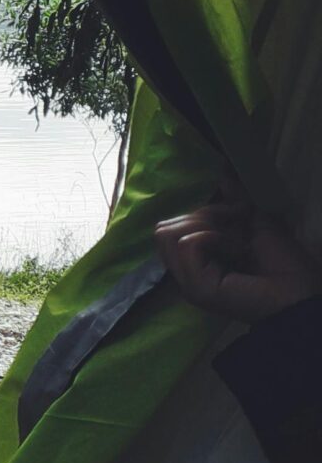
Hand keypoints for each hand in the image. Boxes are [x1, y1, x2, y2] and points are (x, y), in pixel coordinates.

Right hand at [155, 203, 321, 325]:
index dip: (200, 212)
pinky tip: (237, 249)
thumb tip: (221, 169)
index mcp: (195, 260)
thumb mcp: (254, 221)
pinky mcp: (195, 287)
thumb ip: (233, 200)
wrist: (301, 292)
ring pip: (166, 233)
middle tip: (236, 227)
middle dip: (201, 215)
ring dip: (204, 225)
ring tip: (235, 239)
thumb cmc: (283, 263)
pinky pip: (187, 244)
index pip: (168, 226)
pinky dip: (212, 237)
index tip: (237, 213)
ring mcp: (187, 281)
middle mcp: (185, 272)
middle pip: (162, 228)